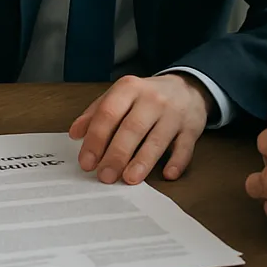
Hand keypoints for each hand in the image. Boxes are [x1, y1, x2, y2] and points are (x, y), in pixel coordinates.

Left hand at [68, 74, 211, 184]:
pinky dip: (177, 161)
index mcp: (129, 89)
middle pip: (132, 128)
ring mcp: (173, 114)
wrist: (186, 87)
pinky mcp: (192, 128)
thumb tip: (74, 134)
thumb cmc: (146, 97)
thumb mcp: (120, 96)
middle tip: (105, 176)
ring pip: (157, 139)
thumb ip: (96, 112)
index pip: (108, 113)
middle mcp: (152, 99)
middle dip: (116, 154)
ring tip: (129, 179)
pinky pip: (185, 146)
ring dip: (143, 161)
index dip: (96, 139)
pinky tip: (168, 174)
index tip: (87, 162)